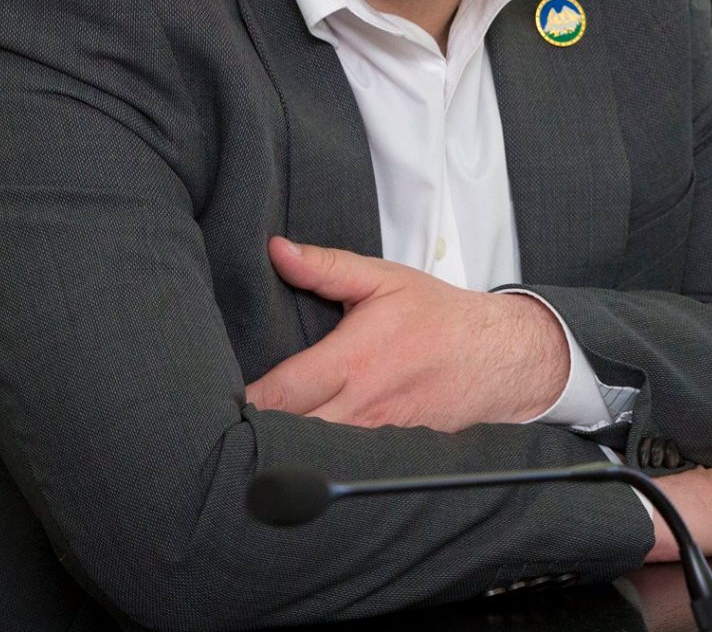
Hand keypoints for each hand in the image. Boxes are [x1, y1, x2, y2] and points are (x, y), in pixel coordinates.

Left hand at [245, 236, 568, 429]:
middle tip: (217, 422)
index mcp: (354, 359)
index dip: (245, 402)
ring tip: (246, 439)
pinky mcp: (386, 453)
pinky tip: (291, 452)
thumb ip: (326, 267)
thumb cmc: (438, 317)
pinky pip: (338, 462)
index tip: (213, 398)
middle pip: (290, 432)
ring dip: (278, 448)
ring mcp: (375, 436)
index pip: (284, 392)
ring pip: (311, 454)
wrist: (498, 357)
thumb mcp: (383, 280)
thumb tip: (278, 250)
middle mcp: (362, 405)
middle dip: (254, 431)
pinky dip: (313, 459)